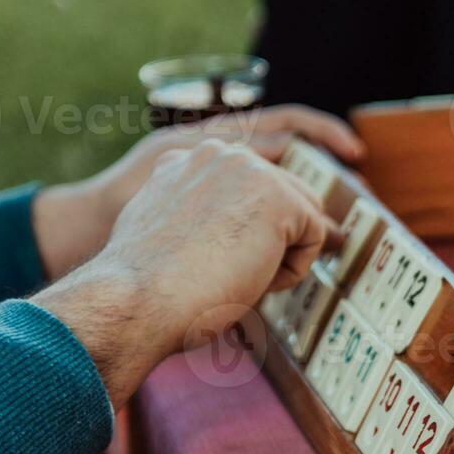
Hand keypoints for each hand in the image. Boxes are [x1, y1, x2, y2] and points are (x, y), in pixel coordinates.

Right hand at [32, 140, 340, 409]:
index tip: (228, 261)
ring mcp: (251, 170)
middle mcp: (218, 154)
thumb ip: (199, 220)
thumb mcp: (169, 236)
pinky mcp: (280, 198)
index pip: (245, 191)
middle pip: (281, 199)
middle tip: (237, 277)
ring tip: (237, 279)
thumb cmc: (145, 288)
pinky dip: (291, 272)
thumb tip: (229, 237)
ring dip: (280, 257)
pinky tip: (251, 280)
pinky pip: (316, 238)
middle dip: (270, 243)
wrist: (137, 299)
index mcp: (185, 161)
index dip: (247, 234)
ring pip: (301, 217)